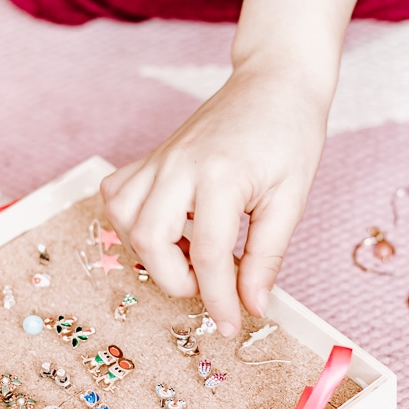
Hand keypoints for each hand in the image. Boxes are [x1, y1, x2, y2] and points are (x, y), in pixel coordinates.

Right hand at [100, 64, 330, 336]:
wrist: (274, 83)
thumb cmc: (290, 135)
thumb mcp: (291, 200)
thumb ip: (267, 256)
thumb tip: (252, 305)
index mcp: (220, 174)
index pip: (211, 255)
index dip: (219, 300)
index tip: (233, 325)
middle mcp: (179, 165)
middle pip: (150, 240)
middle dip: (176, 280)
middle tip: (210, 286)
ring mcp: (160, 158)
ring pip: (123, 217)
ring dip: (150, 252)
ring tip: (189, 256)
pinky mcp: (152, 157)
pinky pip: (118, 194)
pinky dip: (131, 221)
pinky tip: (166, 228)